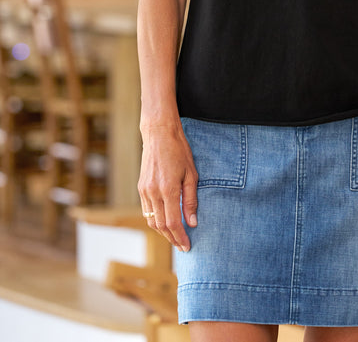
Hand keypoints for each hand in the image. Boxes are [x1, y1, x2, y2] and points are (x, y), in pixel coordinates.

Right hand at [138, 122, 197, 251]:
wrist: (159, 134)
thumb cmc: (179, 151)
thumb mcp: (191, 174)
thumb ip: (191, 200)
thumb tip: (192, 223)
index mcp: (168, 190)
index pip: (174, 223)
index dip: (180, 237)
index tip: (188, 247)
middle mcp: (153, 193)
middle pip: (161, 226)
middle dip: (173, 239)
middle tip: (183, 246)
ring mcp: (145, 191)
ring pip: (152, 221)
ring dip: (163, 232)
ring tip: (175, 237)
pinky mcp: (140, 188)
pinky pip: (147, 211)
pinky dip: (156, 221)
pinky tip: (165, 222)